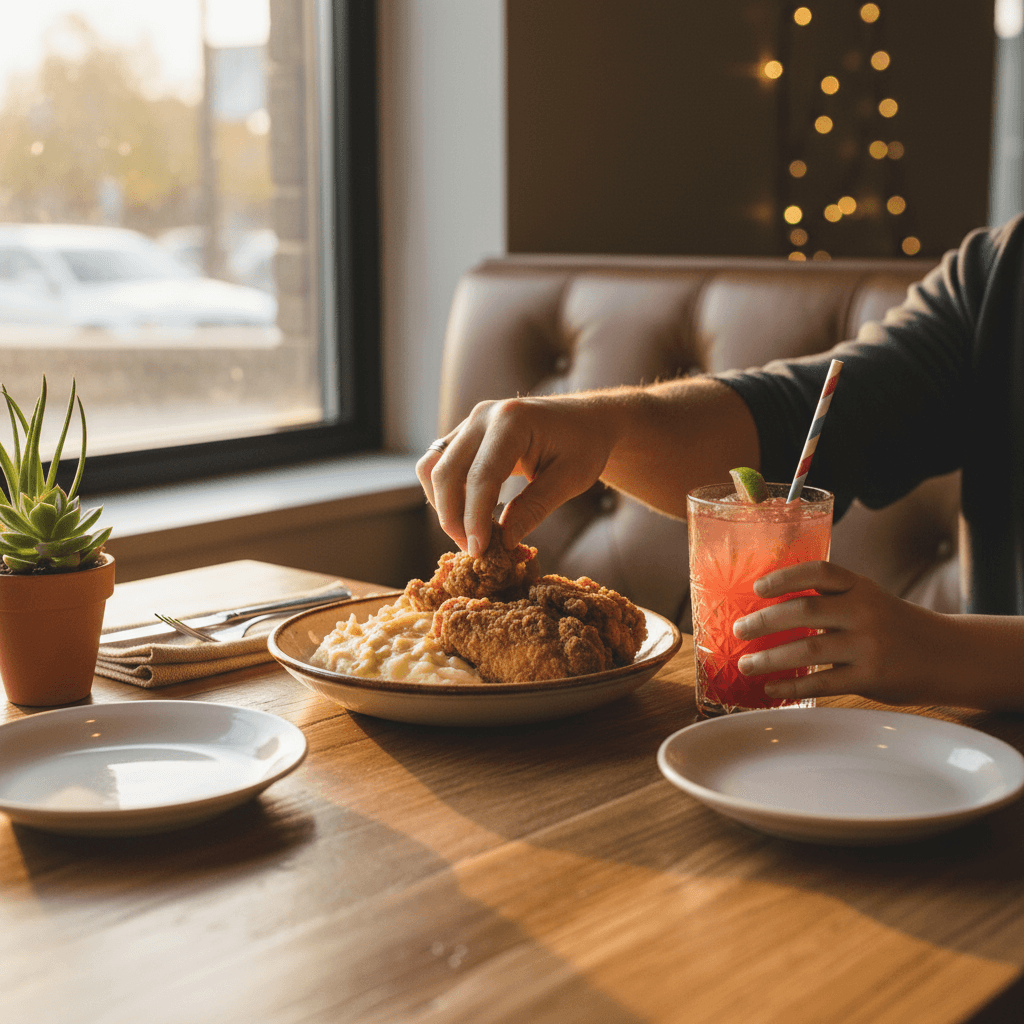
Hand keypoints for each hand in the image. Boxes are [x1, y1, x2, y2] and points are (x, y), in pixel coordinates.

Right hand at [416, 396, 614, 555]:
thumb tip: (503, 542)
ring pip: (432, 467)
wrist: (584, 420)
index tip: (480, 552)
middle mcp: (483, 416)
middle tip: (475, 551)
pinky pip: (438, 464)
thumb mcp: (571, 479)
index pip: (481, 476)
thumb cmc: (584, 447)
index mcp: (512, 421)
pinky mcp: (464, 434)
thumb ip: (535, 508)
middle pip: (445, 472)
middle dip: (453, 517)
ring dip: (444, 506)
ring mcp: (470, 422)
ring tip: (471, 536)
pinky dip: (446, 494)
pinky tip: (469, 517)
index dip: (475, 518)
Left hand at [732, 561, 951, 705]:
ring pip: (807, 650)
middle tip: (739, 630)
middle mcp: (865, 611)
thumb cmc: (896, 626)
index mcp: (861, 587)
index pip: (819, 572)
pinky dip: (791, 687)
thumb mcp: (870, 599)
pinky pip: (823, 684)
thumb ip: (832, 599)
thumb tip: (770, 607)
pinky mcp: (872, 678)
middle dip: (764, 621)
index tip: (757, 587)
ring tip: (745, 665)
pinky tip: (771, 689)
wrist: (949, 655)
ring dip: (769, 658)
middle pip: (804, 610)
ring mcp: (869, 646)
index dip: (784, 577)